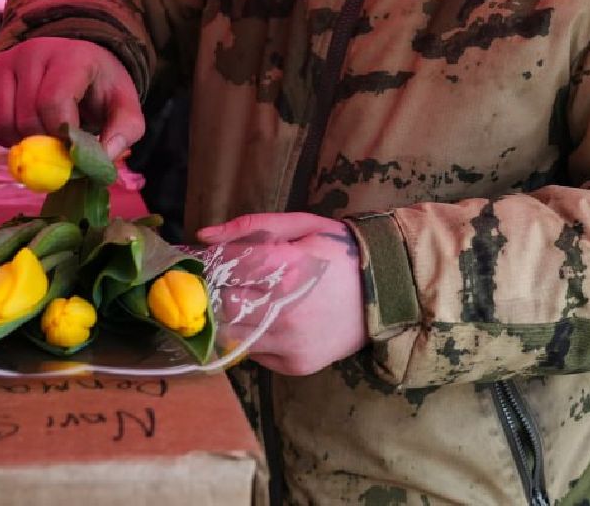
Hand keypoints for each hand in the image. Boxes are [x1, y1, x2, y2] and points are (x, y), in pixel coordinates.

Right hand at [0, 37, 143, 159]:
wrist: (76, 63)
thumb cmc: (99, 88)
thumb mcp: (124, 107)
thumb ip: (124, 132)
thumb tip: (102, 159)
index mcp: (72, 56)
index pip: (53, 102)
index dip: (62, 134)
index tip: (74, 144)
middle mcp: (33, 51)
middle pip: (27, 117)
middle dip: (45, 143)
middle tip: (61, 143)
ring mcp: (5, 59)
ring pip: (1, 122)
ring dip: (22, 144)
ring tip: (44, 136)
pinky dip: (4, 138)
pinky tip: (24, 131)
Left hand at [198, 213, 366, 376]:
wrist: (386, 294)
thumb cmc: (340, 252)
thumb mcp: (302, 225)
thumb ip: (251, 226)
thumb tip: (203, 236)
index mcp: (287, 267)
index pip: (224, 268)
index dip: (209, 263)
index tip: (206, 261)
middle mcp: (285, 309)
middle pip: (221, 305)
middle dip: (215, 293)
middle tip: (220, 283)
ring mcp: (290, 342)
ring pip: (231, 335)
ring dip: (230, 318)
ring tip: (247, 301)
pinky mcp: (294, 364)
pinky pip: (254, 353)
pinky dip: (254, 337)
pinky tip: (270, 321)